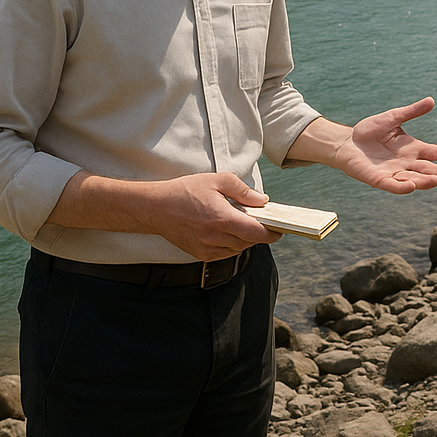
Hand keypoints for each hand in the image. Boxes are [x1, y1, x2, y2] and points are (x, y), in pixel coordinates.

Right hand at [139, 172, 282, 261]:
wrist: (156, 208)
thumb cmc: (185, 191)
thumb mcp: (217, 181)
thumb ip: (243, 191)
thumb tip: (263, 201)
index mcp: (222, 219)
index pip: (256, 233)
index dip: (272, 233)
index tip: (279, 229)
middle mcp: (216, 237)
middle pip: (249, 242)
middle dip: (259, 233)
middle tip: (261, 221)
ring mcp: (207, 249)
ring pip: (238, 249)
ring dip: (245, 239)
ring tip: (240, 222)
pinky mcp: (200, 255)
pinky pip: (225, 254)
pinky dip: (231, 244)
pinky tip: (226, 231)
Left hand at [332, 97, 436, 193]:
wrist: (347, 142)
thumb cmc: (370, 131)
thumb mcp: (393, 118)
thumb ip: (411, 112)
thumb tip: (431, 100)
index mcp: (412, 149)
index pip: (433, 152)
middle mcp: (406, 163)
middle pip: (426, 169)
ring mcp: (393, 173)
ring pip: (413, 179)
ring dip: (424, 181)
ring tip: (435, 179)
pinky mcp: (379, 180)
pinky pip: (392, 185)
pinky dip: (402, 187)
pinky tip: (411, 186)